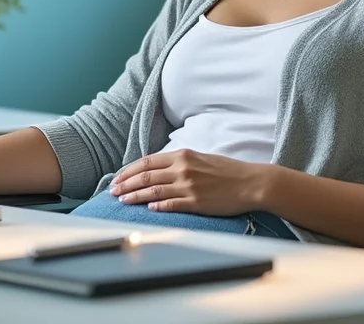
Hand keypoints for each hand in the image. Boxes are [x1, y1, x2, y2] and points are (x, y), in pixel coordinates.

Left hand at [108, 149, 272, 215]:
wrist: (251, 182)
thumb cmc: (228, 171)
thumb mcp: (201, 158)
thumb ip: (180, 163)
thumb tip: (159, 170)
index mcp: (183, 155)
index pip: (147, 162)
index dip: (129, 171)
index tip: (118, 178)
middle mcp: (183, 169)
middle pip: (145, 176)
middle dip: (126, 184)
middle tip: (112, 191)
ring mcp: (189, 186)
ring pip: (153, 190)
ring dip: (134, 196)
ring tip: (122, 200)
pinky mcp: (196, 202)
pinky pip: (170, 204)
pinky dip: (156, 206)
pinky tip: (147, 208)